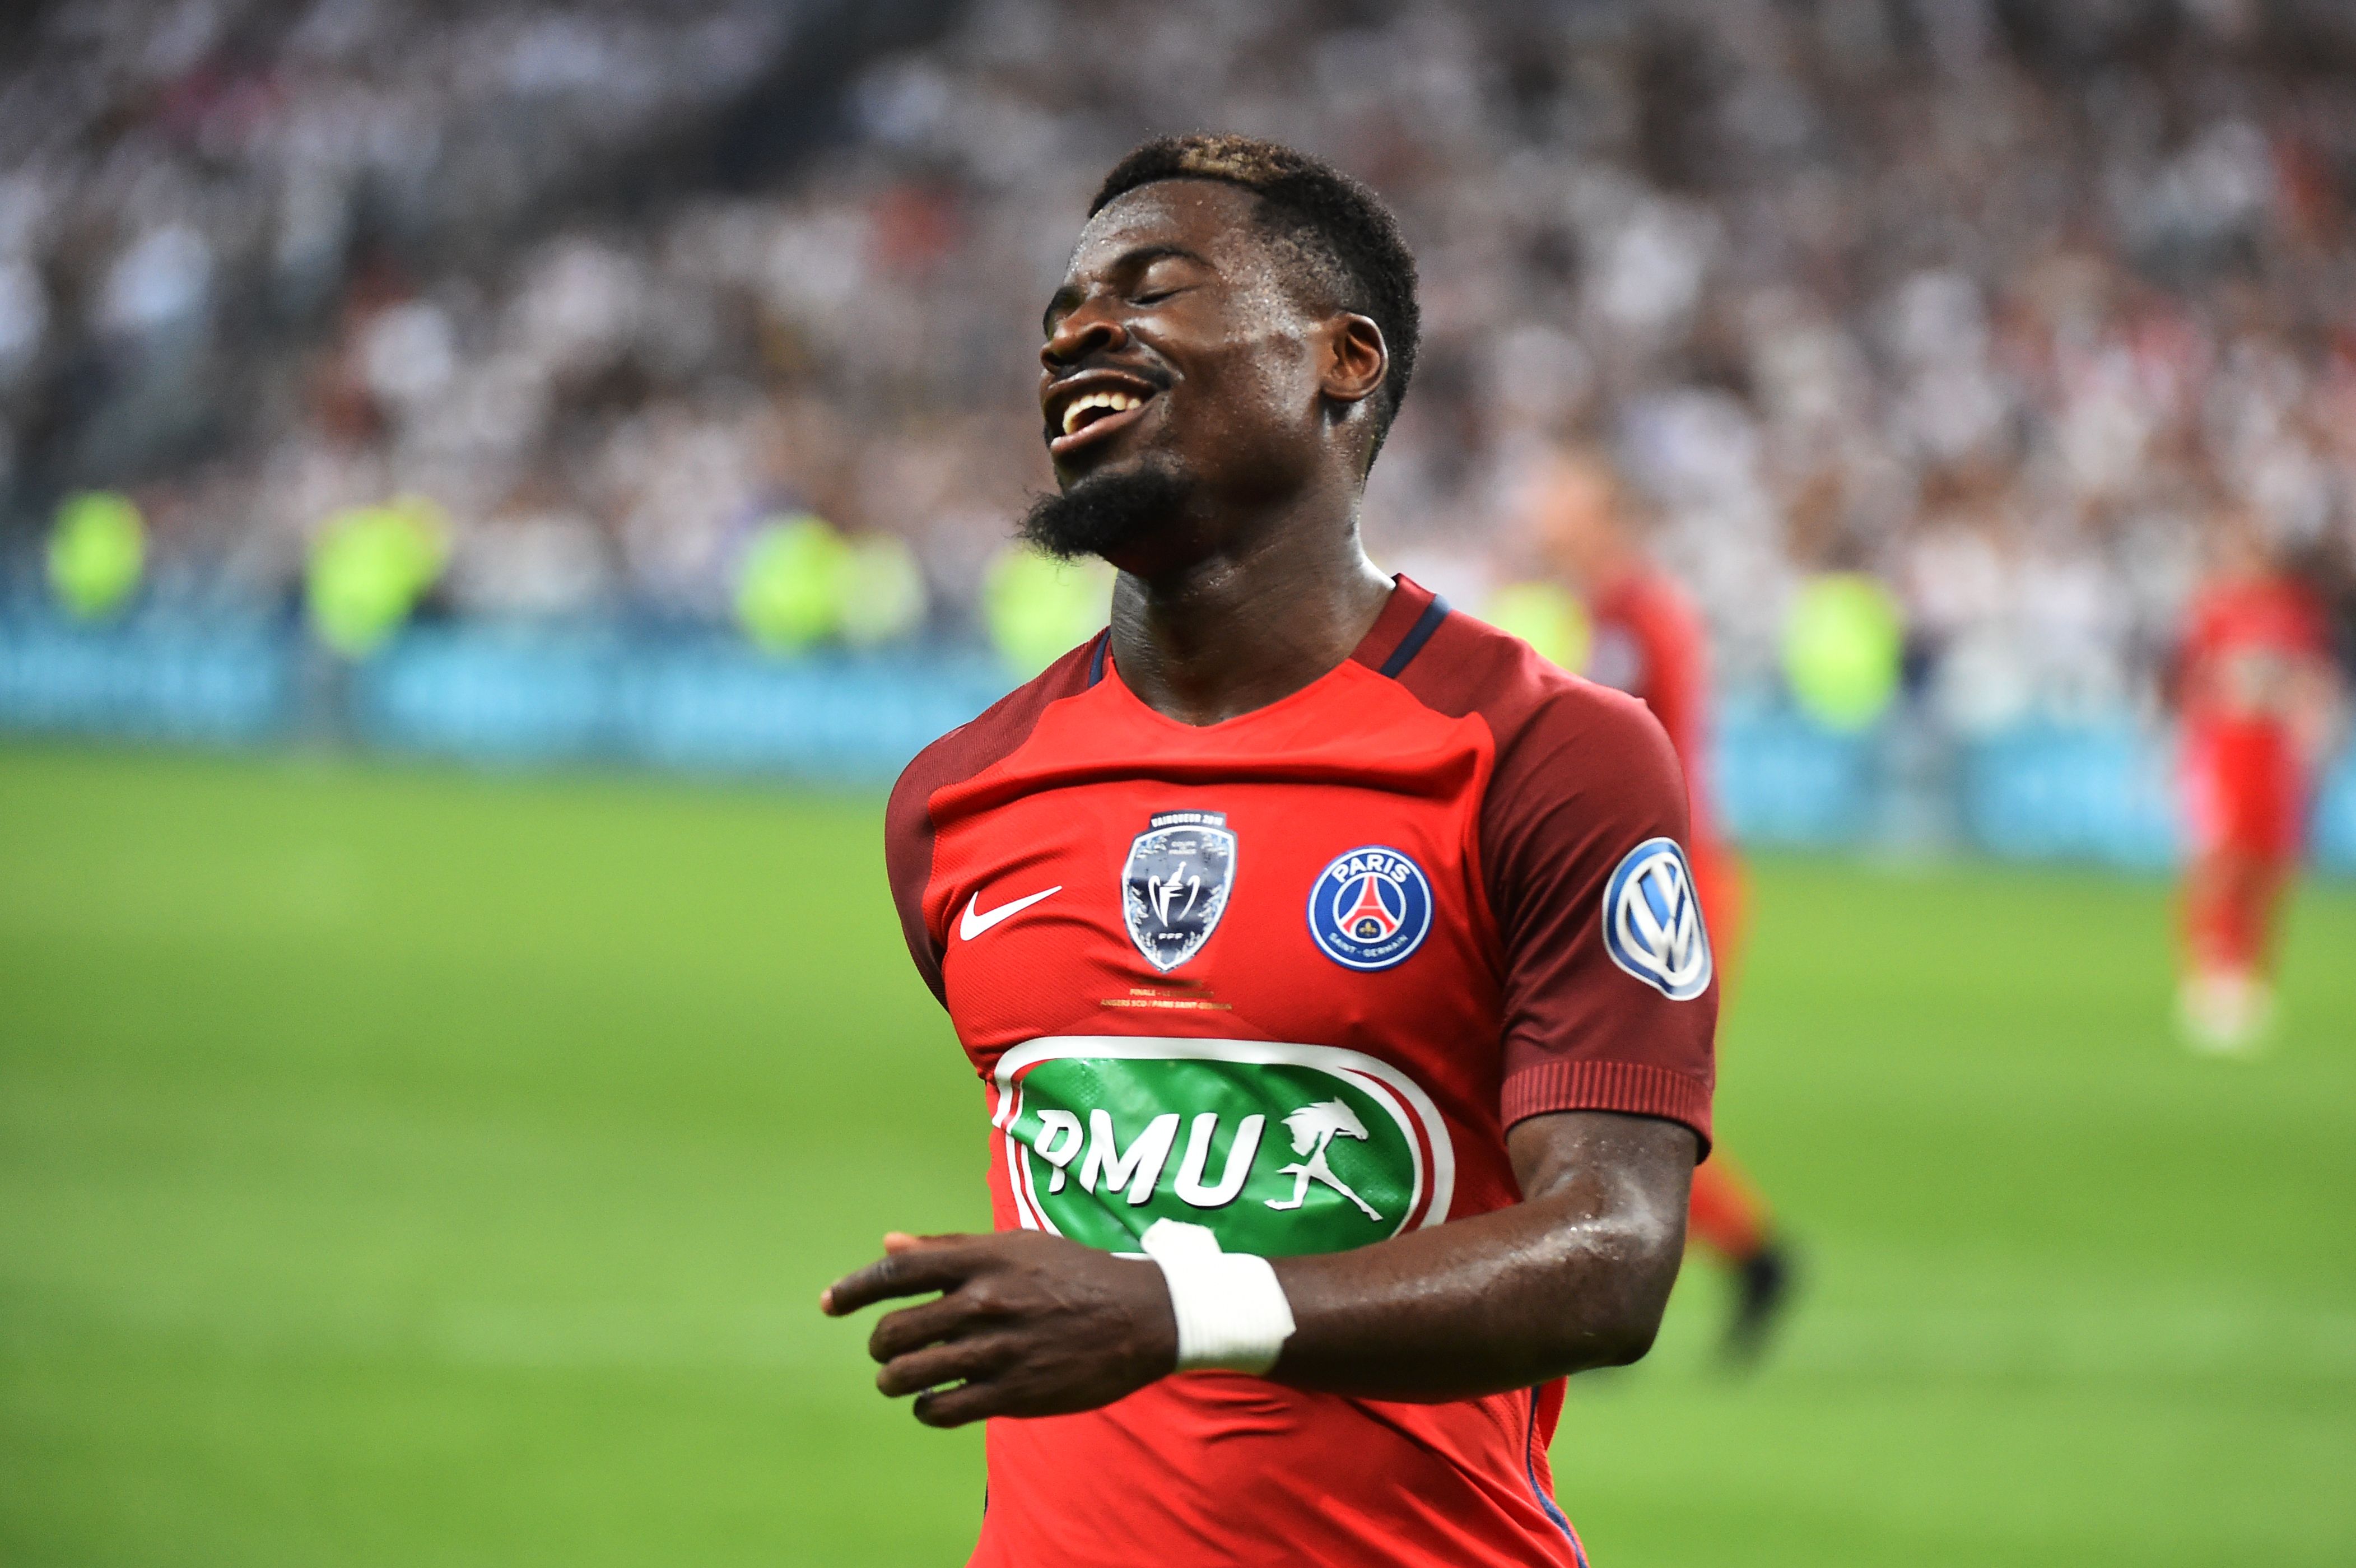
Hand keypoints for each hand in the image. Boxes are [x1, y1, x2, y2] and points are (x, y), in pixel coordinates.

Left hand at [821, 1229, 1177, 1426]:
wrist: (1142, 1316)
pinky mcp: (1014, 1394)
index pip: (898, 1272)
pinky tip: (932, 1402)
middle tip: (888, 1348)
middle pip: (895, 1330)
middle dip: (880, 1344)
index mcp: (985, 1258)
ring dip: (894, 1380)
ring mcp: (999, 1351)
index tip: (829, 1303)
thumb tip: (888, 1245)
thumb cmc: (1073, 1274)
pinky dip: (925, 1409)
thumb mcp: (1016, 1246)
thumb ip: (949, 1248)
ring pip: (910, 1375)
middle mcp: (986, 1302)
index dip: (854, 1288)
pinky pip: (942, 1410)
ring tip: (901, 1378)